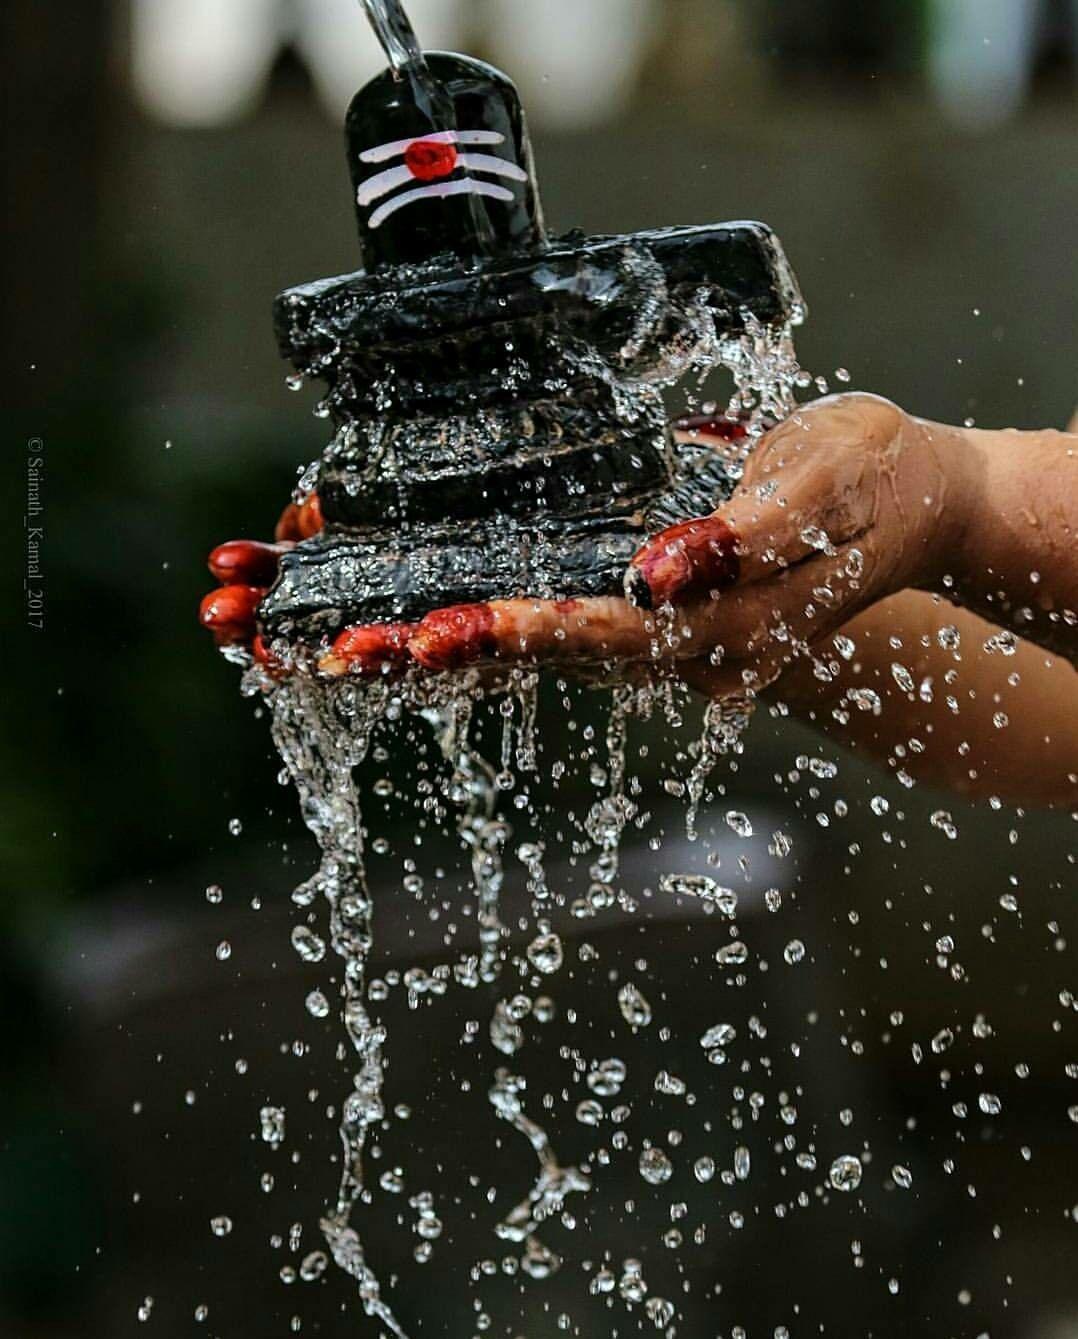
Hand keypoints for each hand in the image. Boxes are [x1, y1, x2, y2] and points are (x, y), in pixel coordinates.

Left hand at [198, 394, 963, 691]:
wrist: (904, 513)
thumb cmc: (877, 485)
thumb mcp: (837, 485)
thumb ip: (757, 531)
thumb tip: (663, 575)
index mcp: (714, 618)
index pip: (600, 631)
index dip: (517, 632)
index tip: (433, 636)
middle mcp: (665, 639)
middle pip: (537, 653)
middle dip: (437, 653)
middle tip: (336, 654)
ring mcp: (643, 627)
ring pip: (526, 644)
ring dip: (432, 644)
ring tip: (333, 642)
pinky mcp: (631, 601)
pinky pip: (541, 617)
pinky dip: (469, 614)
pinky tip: (406, 606)